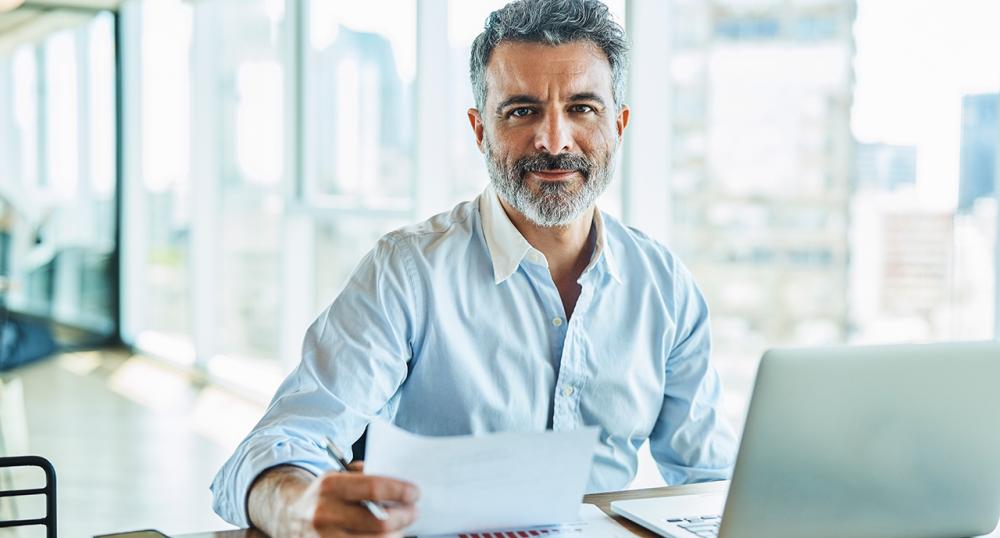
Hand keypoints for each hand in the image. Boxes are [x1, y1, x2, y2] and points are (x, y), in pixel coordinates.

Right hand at [248, 464, 419, 537]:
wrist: (290, 515)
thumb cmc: (325, 494)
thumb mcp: (339, 474)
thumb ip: (367, 476)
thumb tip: (400, 483)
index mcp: (330, 486)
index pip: (374, 488)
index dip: (400, 491)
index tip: (415, 493)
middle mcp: (325, 514)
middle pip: (379, 523)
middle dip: (404, 517)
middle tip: (414, 511)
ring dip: (396, 535)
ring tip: (401, 527)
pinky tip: (387, 536)